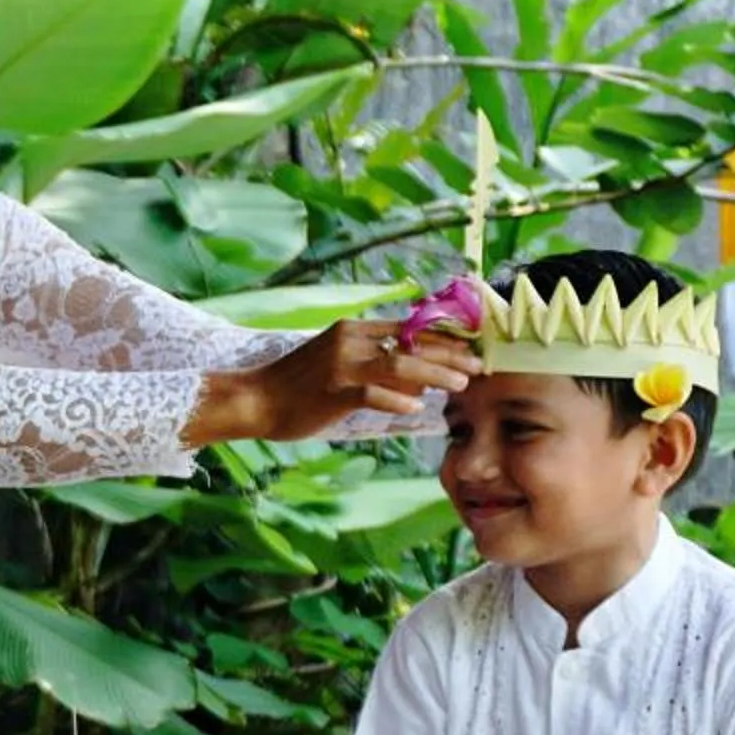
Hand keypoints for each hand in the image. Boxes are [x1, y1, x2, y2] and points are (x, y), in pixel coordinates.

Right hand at [207, 320, 478, 442]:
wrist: (254, 399)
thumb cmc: (296, 387)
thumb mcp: (337, 365)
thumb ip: (376, 365)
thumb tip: (419, 376)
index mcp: (354, 330)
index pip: (409, 328)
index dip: (445, 336)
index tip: (472, 346)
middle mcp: (350, 340)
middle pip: (412, 342)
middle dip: (451, 354)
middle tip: (479, 366)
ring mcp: (342, 364)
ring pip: (400, 363)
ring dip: (435, 373)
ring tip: (461, 384)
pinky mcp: (333, 389)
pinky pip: (373, 393)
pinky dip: (397, 399)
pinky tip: (418, 407)